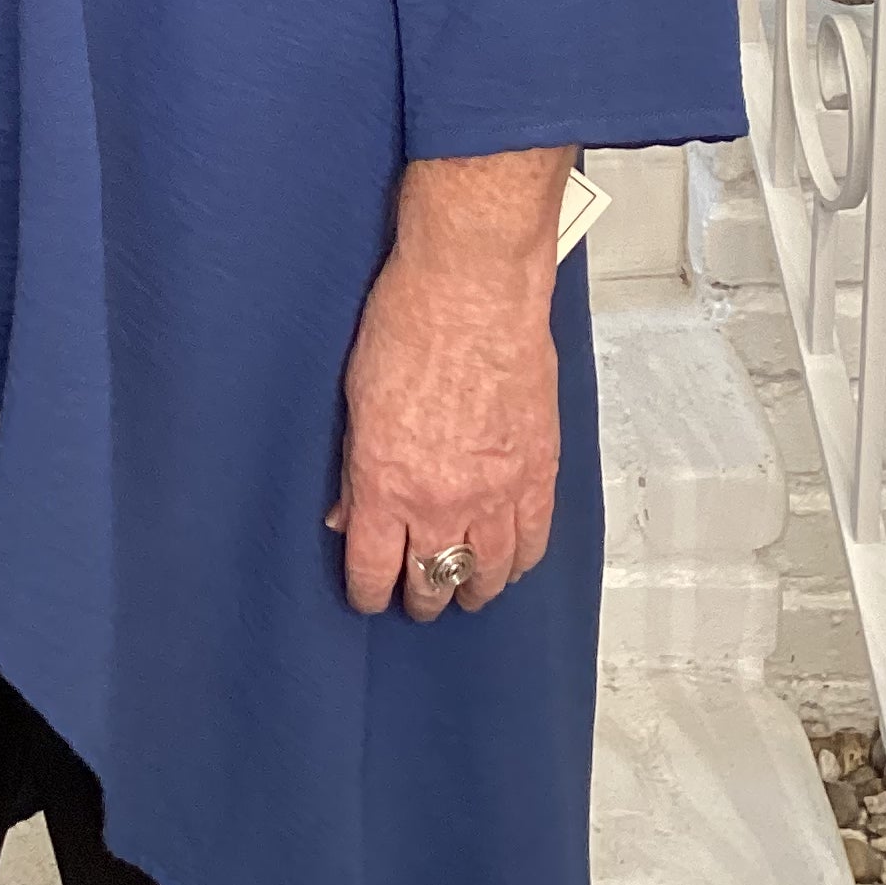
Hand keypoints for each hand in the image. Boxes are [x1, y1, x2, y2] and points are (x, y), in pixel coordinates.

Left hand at [327, 146, 569, 620]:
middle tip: (416, 596)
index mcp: (384, 485)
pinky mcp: (538, 472)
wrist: (472, 287)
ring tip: (463, 592)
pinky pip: (532, 541)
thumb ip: (353, 469)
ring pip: (486, 574)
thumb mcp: (356, 400)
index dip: (368, 592)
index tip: (368, 594)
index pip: (373, 571)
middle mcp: (440, 502)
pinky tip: (508, 563)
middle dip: (420, 597)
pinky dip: (518, 561)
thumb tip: (347, 514)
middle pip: (431, 582)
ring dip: (472, 590)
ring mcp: (495, 492)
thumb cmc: (406, 325)